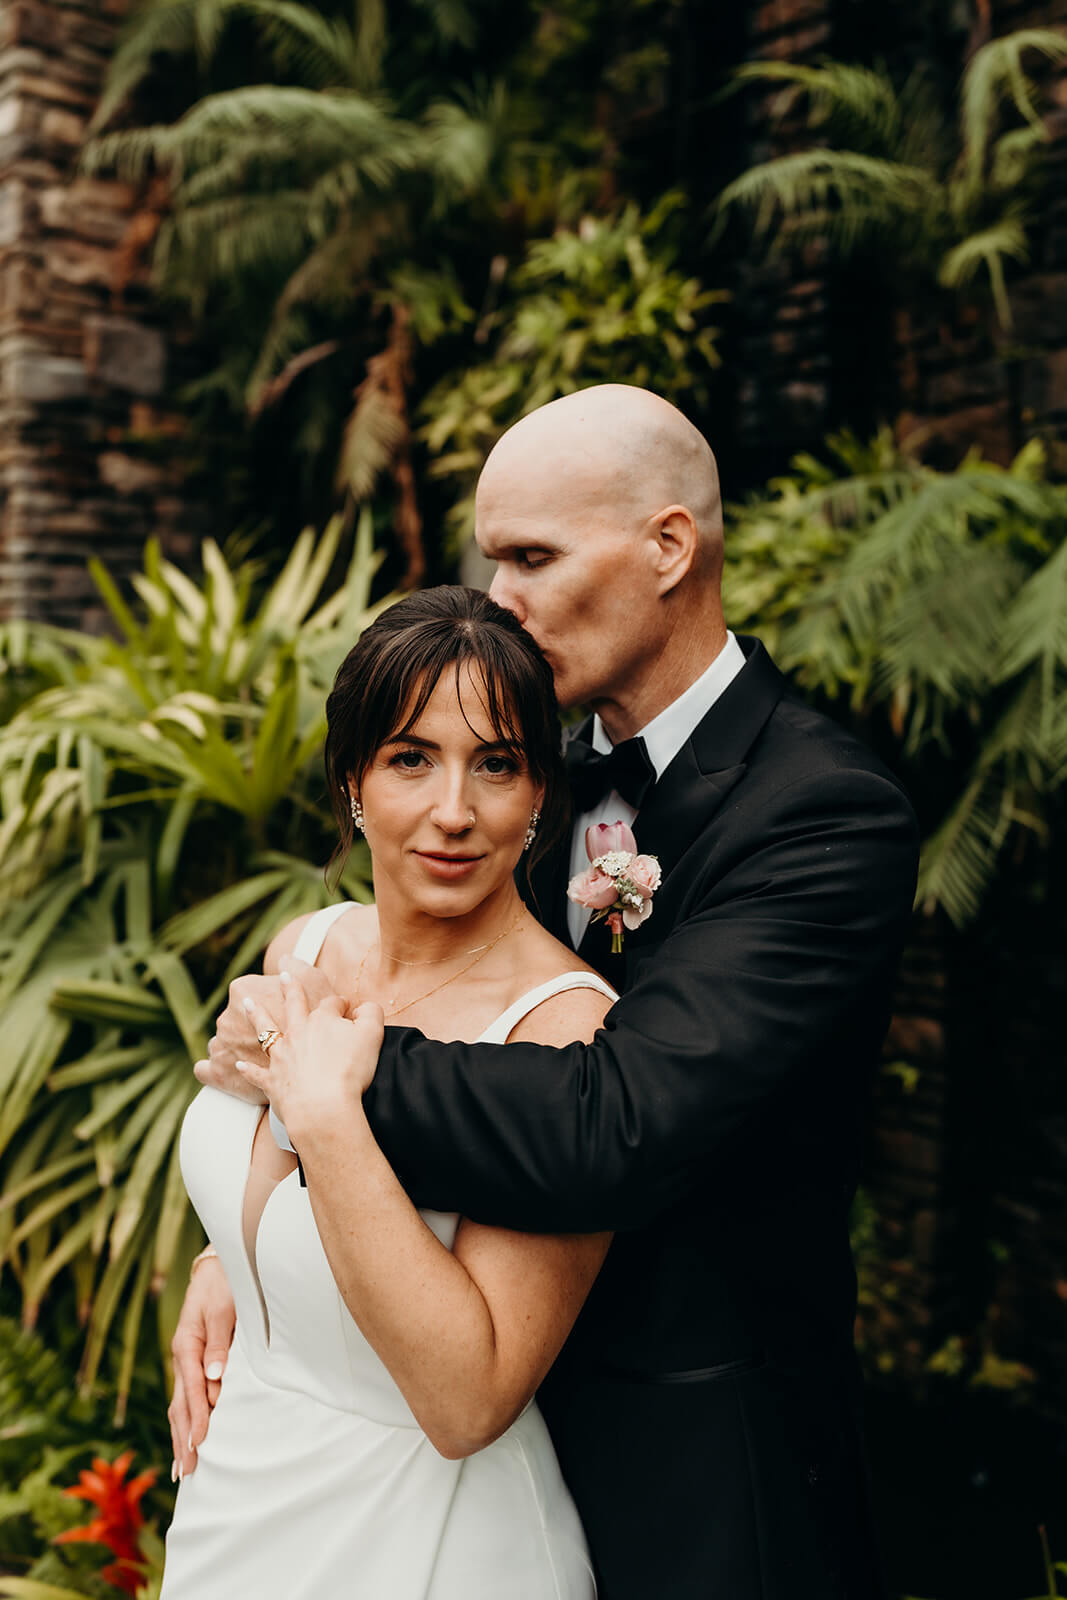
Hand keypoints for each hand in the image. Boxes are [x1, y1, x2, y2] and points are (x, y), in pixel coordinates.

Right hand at [168, 1254, 235, 1479]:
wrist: (216, 1270)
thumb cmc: (223, 1286)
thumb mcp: (222, 1308)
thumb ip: (217, 1342)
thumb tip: (213, 1376)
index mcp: (186, 1344)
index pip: (192, 1389)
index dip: (196, 1417)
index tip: (200, 1443)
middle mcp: (181, 1357)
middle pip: (179, 1405)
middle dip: (183, 1438)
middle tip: (187, 1471)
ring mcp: (184, 1363)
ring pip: (179, 1406)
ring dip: (180, 1437)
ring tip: (182, 1469)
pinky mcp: (192, 1365)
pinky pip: (185, 1399)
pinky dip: (184, 1423)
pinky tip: (186, 1441)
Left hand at [235, 972, 384, 1143]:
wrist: (323, 1106)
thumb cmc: (349, 1071)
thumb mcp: (372, 1034)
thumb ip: (371, 1014)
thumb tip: (364, 1008)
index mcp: (322, 1021)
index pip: (331, 1004)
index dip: (341, 1005)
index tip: (347, 1008)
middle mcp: (297, 1033)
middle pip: (292, 1006)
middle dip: (290, 989)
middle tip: (283, 976)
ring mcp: (282, 1057)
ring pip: (266, 1031)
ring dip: (256, 1016)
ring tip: (248, 1003)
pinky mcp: (274, 1081)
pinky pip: (257, 1073)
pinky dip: (248, 1069)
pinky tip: (240, 1064)